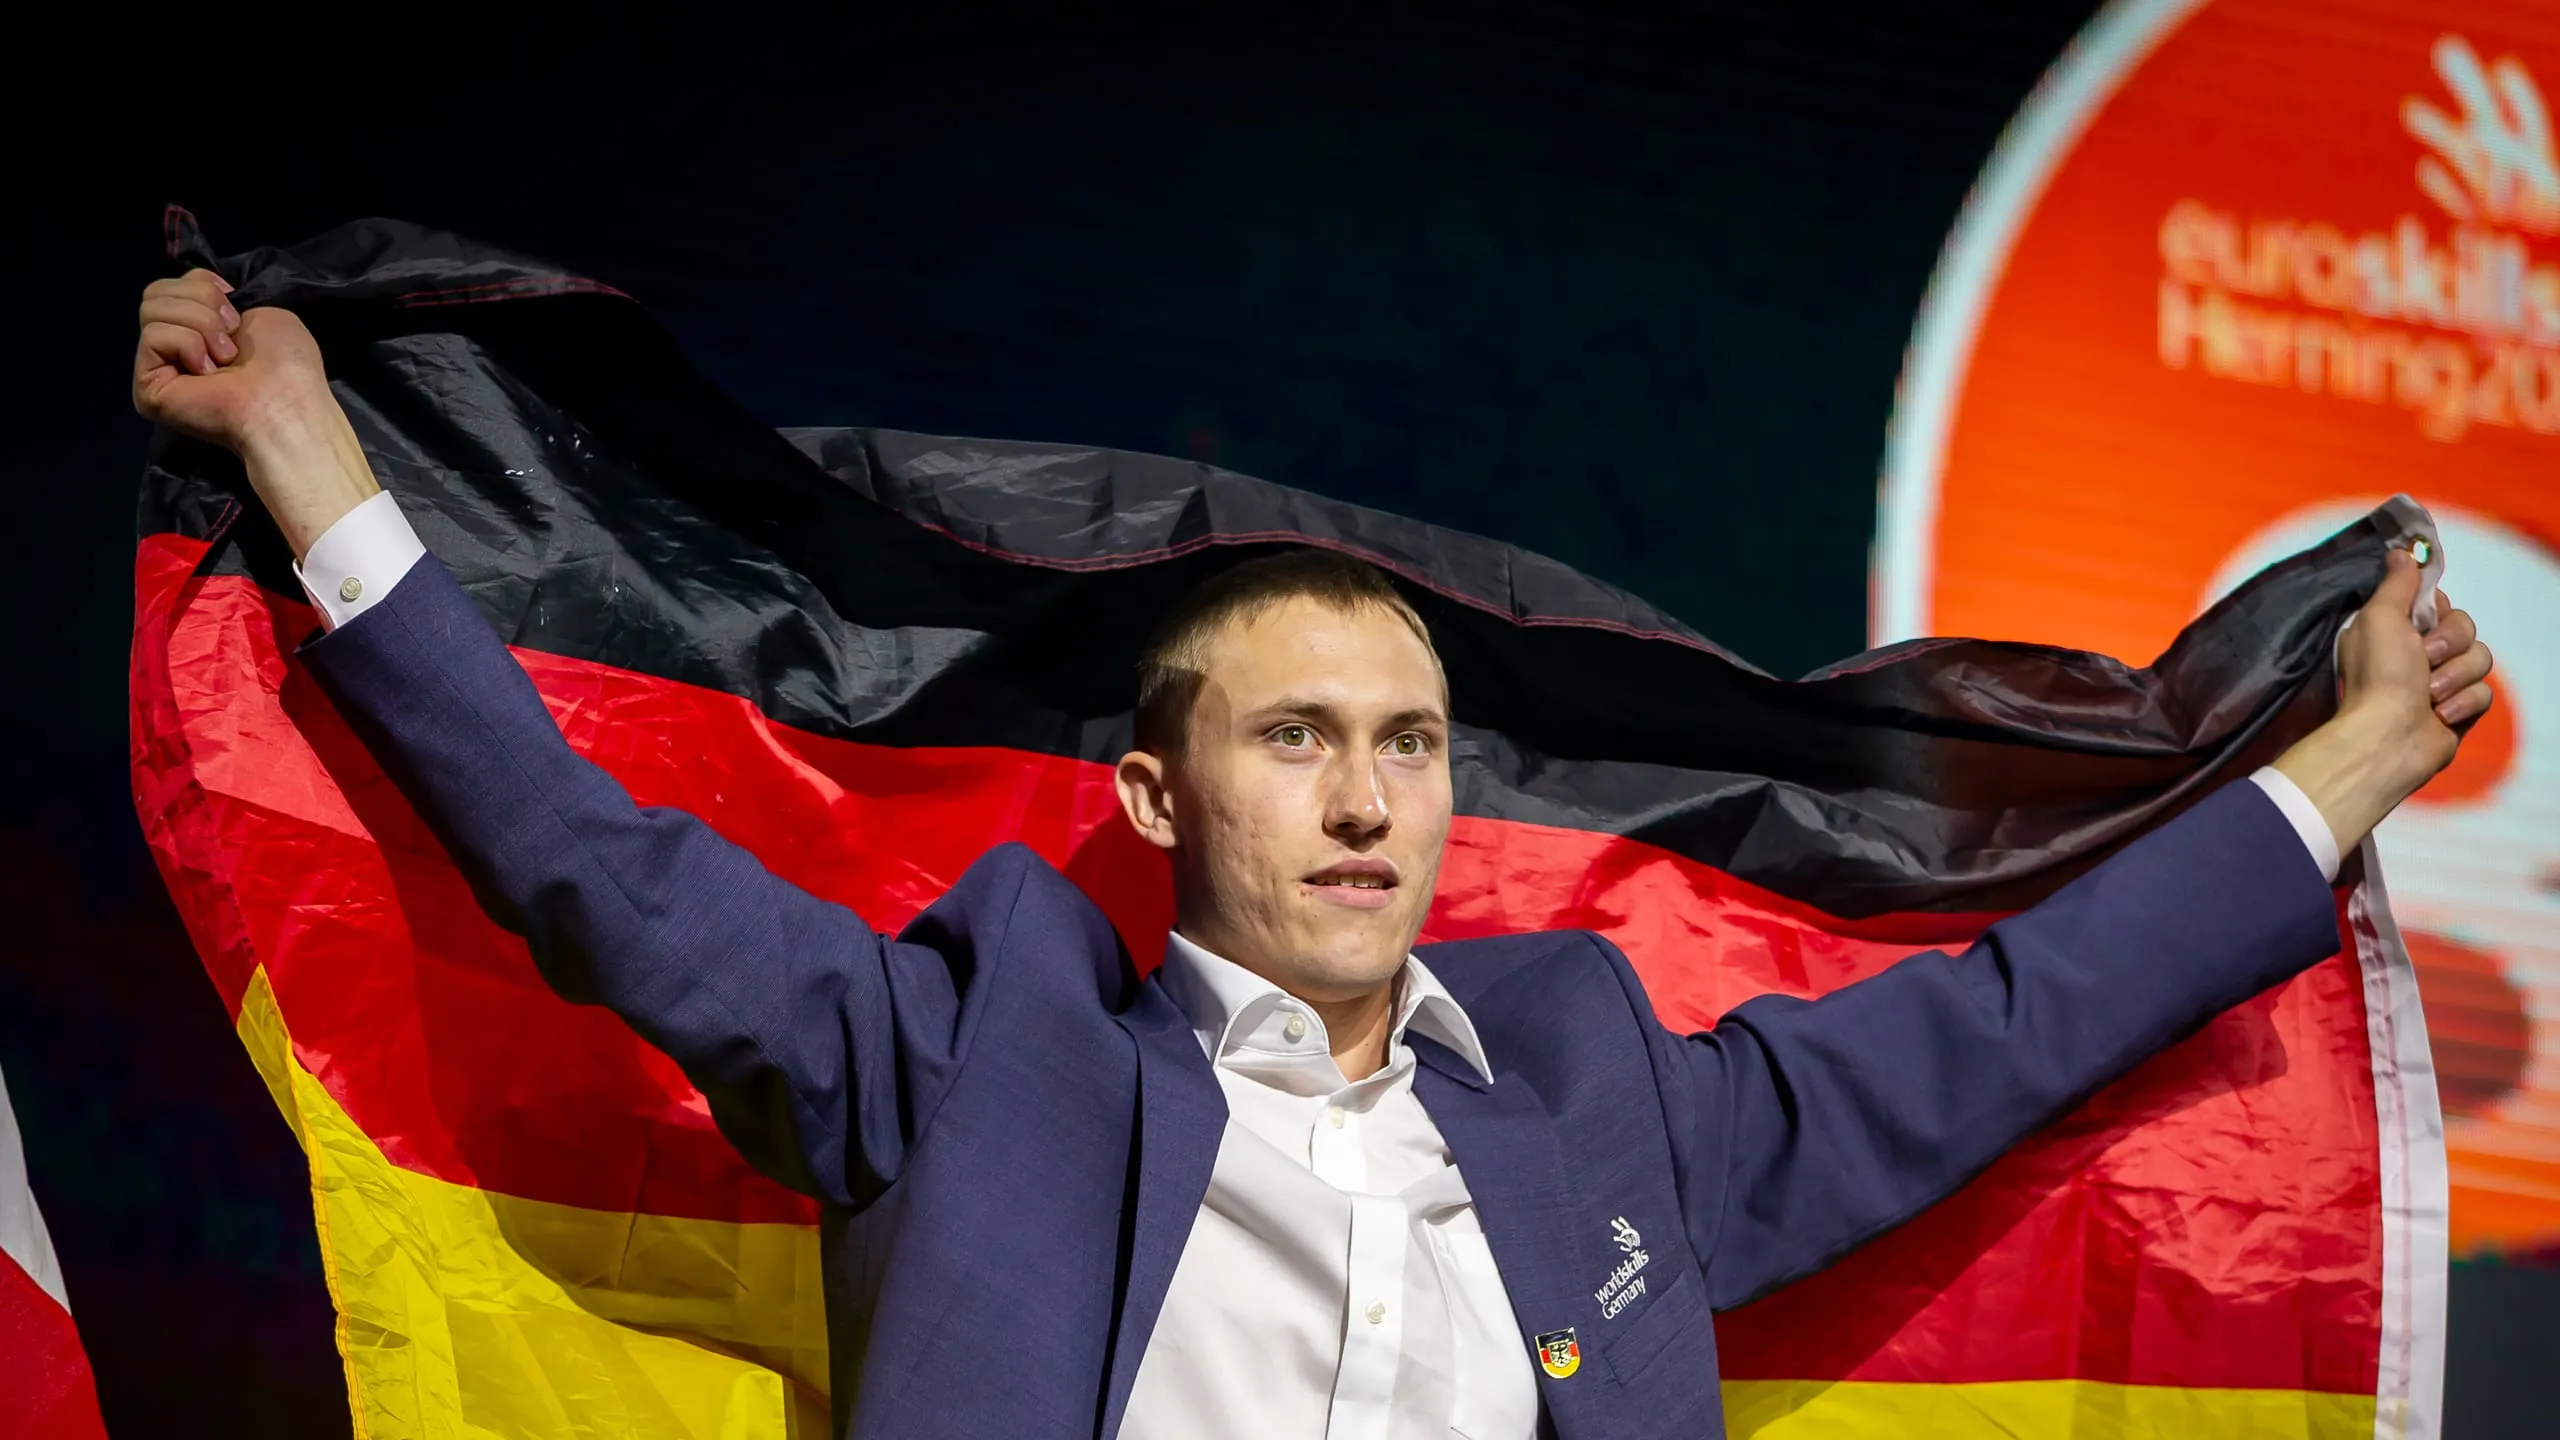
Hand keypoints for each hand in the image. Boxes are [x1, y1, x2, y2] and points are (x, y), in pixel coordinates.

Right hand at [130, 269, 377, 557]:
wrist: (285, 403)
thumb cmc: (286, 362)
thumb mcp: (260, 311)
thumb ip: (219, 298)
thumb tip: (199, 291)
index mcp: (197, 333)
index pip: (171, 286)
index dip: (202, 284)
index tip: (234, 304)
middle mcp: (173, 351)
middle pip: (154, 292)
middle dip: (202, 302)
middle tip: (231, 336)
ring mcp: (157, 370)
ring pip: (151, 309)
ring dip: (201, 325)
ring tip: (226, 357)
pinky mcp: (147, 388)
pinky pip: (153, 336)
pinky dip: (188, 344)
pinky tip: (209, 372)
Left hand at [2273, 545, 2494, 852]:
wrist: (2388, 736)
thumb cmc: (2378, 674)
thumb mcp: (2379, 617)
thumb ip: (2396, 584)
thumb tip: (2401, 552)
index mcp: (2396, 628)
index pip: (2437, 602)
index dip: (2437, 609)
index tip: (2425, 618)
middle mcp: (2418, 652)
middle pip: (2465, 626)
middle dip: (2450, 642)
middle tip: (2424, 659)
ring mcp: (2441, 681)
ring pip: (2480, 657)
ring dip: (2456, 675)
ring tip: (2430, 694)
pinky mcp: (2459, 708)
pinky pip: (2484, 692)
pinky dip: (2463, 702)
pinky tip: (2442, 714)